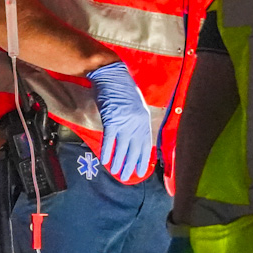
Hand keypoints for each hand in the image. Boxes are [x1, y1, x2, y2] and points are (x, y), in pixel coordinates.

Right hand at [87, 60, 155, 180]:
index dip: (143, 159)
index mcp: (144, 119)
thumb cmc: (122, 89)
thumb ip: (137, 121)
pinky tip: (106, 160)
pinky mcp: (111, 120)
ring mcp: (124, 122)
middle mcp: (136, 123)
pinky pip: (110, 140)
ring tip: (117, 172)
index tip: (141, 171)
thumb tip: (135, 137)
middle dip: (131, 165)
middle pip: (135, 149)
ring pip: (122, 148)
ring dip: (119, 162)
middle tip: (127, 177)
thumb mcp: (135, 106)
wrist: (111, 75)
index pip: (146, 144)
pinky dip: (107, 151)